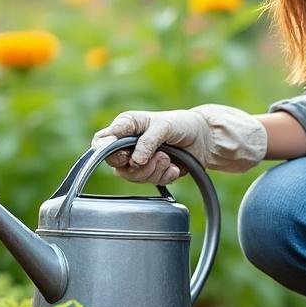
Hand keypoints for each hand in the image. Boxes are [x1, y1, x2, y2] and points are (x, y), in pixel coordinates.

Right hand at [90, 104, 267, 183]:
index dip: (107, 152)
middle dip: (140, 165)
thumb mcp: (164, 125)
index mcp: (126, 128)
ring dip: (155, 170)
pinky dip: (165, 176)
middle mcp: (129, 145)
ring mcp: (140, 160)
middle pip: (118, 166)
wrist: (203, 139)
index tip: (125, 155)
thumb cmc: (181, 124)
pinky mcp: (152, 172)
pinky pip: (151, 182)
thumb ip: (147, 141)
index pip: (102, 142)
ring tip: (169, 159)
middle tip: (160, 156)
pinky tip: (175, 167)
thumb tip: (135, 160)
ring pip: (135, 177)